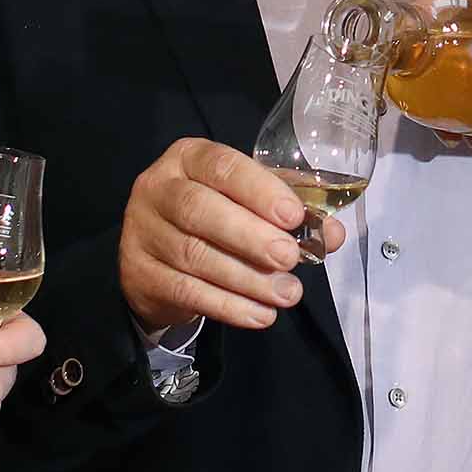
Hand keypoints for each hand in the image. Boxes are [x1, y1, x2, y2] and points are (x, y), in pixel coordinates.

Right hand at [119, 137, 337, 333]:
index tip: (293, 215)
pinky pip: (185, 291)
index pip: (221, 165)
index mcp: (188, 158)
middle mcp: (158, 188)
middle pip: (199, 210)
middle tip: (289, 258)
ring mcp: (142, 231)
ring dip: (247, 278)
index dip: (258, 189)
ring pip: (194, 255)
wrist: (157, 259)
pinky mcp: (138, 273)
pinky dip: (228, 306)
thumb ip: (288, 214)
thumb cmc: (213, 219)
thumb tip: (332, 234)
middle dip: (251, 236)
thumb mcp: (247, 204)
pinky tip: (260, 314)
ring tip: (286, 293)